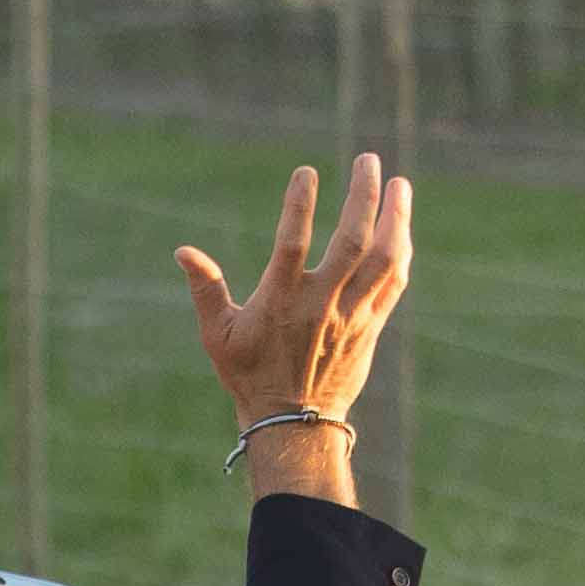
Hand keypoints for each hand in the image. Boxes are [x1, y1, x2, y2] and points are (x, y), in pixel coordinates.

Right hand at [175, 155, 415, 447]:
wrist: (294, 425)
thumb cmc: (250, 377)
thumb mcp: (219, 337)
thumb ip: (206, 290)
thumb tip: (183, 251)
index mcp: (281, 303)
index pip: (292, 243)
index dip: (299, 204)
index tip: (306, 171)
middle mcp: (321, 305)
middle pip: (352, 241)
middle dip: (364, 196)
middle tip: (368, 160)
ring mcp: (352, 315)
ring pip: (383, 258)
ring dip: (395, 217)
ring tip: (400, 184)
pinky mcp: (372, 326)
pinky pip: (394, 281)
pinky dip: (401, 249)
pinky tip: (402, 225)